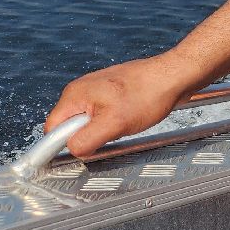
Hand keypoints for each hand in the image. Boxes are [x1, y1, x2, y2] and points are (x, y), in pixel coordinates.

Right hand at [44, 54, 197, 157]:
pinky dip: (115, 122)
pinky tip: (131, 117)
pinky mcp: (112, 92)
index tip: (75, 153)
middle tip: (111, 132)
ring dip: (104, 129)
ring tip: (125, 121)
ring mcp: (97, 89)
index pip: (53, 128)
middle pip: (71, 126)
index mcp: (75, 94)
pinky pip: (104, 115)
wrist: (176, 76)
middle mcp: (82, 89)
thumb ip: (86, 139)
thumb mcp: (114, 124)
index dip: (61, 144)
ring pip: (89, 122)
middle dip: (88, 136)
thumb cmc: (148, 94)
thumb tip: (71, 150)